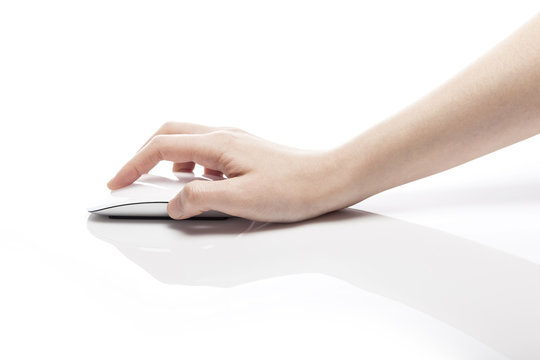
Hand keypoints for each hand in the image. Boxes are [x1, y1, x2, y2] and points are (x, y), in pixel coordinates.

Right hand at [107, 122, 340, 221]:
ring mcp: (235, 141)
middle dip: (144, 155)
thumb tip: (174, 203)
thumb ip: (201, 199)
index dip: (133, 164)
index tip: (116, 182)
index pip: (161, 146)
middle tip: (131, 177)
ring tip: (164, 185)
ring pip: (188, 141)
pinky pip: (206, 151)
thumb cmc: (294, 188)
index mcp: (218, 144)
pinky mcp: (245, 151)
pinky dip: (191, 165)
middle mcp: (224, 136)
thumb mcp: (242, 199)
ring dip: (168, 159)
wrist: (329, 178)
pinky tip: (201, 184)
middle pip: (170, 133)